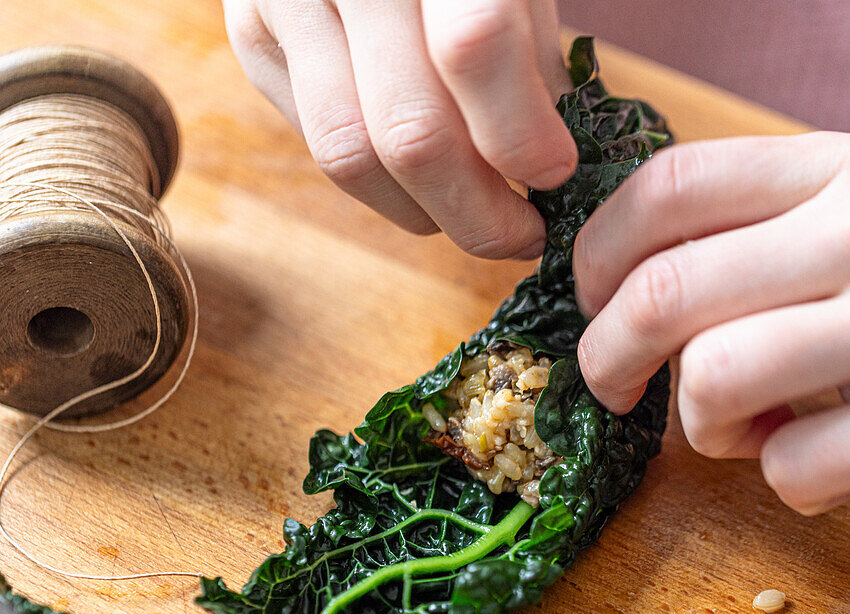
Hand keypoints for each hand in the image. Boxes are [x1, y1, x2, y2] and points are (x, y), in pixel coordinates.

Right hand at [223, 0, 575, 258]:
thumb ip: (529, 52)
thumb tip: (542, 167)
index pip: (474, 45)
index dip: (519, 132)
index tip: (555, 173)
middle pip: (408, 129)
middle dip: (477, 209)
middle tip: (521, 233)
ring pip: (351, 154)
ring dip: (426, 213)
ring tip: (476, 215)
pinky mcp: (252, 35)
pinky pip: (320, 143)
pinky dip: (382, 184)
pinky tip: (423, 180)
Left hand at [573, 133, 849, 514]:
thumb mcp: (839, 222)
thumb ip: (748, 236)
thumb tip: (609, 291)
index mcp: (834, 170)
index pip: (669, 187)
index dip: (594, 256)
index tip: (587, 303)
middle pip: (665, 293)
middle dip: (606, 359)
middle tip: (615, 389)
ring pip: (713, 380)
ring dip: (704, 428)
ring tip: (747, 428)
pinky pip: (789, 467)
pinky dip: (786, 480)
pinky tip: (824, 459)